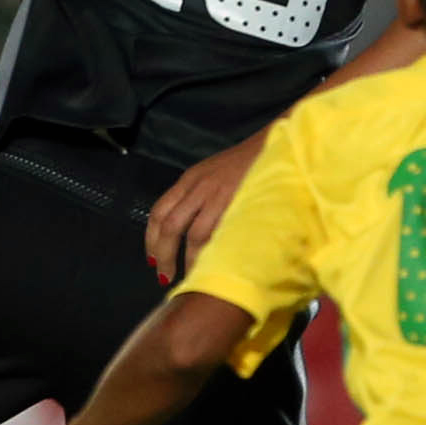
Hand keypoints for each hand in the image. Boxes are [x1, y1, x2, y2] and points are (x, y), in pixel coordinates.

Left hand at [145, 136, 262, 280]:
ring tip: (191, 279)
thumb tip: (183, 230)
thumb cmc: (244, 162)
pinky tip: (213, 266)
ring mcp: (218, 196)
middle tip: (164, 276)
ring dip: (189, 260)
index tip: (152, 259)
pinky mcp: (238, 205)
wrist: (274, 145)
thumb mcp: (211, 174)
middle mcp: (198, 187)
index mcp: (189, 179)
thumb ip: (196, 196)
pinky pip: (220, 235)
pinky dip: (213, 254)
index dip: (152, 239)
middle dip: (164, 255)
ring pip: (194, 235)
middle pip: (170, 226)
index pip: (159, 211)